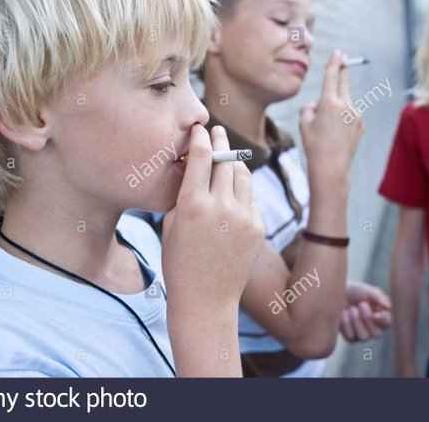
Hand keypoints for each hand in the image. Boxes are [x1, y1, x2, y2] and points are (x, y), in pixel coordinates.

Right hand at [161, 125, 264, 311]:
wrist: (205, 300)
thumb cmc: (179, 263)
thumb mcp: (170, 224)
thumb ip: (182, 193)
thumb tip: (192, 165)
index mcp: (192, 204)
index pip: (201, 156)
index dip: (200, 137)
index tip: (200, 128)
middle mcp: (221, 206)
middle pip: (225, 159)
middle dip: (220, 142)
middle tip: (217, 132)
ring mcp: (244, 217)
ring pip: (243, 174)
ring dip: (233, 163)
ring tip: (226, 159)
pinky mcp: (258, 227)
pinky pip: (250, 197)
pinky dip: (241, 191)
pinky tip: (232, 193)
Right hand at [299, 50, 362, 184]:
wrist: (331, 167)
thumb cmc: (314, 145)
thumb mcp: (303, 124)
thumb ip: (308, 108)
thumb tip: (316, 104)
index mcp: (329, 103)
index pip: (332, 76)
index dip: (334, 63)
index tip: (338, 53)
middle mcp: (345, 105)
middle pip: (344, 82)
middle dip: (342, 70)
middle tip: (343, 59)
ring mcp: (355, 114)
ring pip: (345, 101)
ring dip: (337, 105)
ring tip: (328, 126)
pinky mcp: (360, 123)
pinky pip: (350, 114)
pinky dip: (343, 117)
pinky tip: (336, 133)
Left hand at [340, 280, 391, 341]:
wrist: (338, 293)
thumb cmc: (357, 292)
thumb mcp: (369, 291)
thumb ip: (379, 297)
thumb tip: (389, 306)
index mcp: (383, 316)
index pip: (386, 322)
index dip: (382, 320)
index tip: (375, 314)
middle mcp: (375, 328)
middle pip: (377, 334)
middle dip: (367, 318)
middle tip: (361, 304)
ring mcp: (363, 334)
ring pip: (364, 337)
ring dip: (356, 321)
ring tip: (352, 308)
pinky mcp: (351, 337)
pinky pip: (350, 337)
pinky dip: (346, 323)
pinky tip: (344, 313)